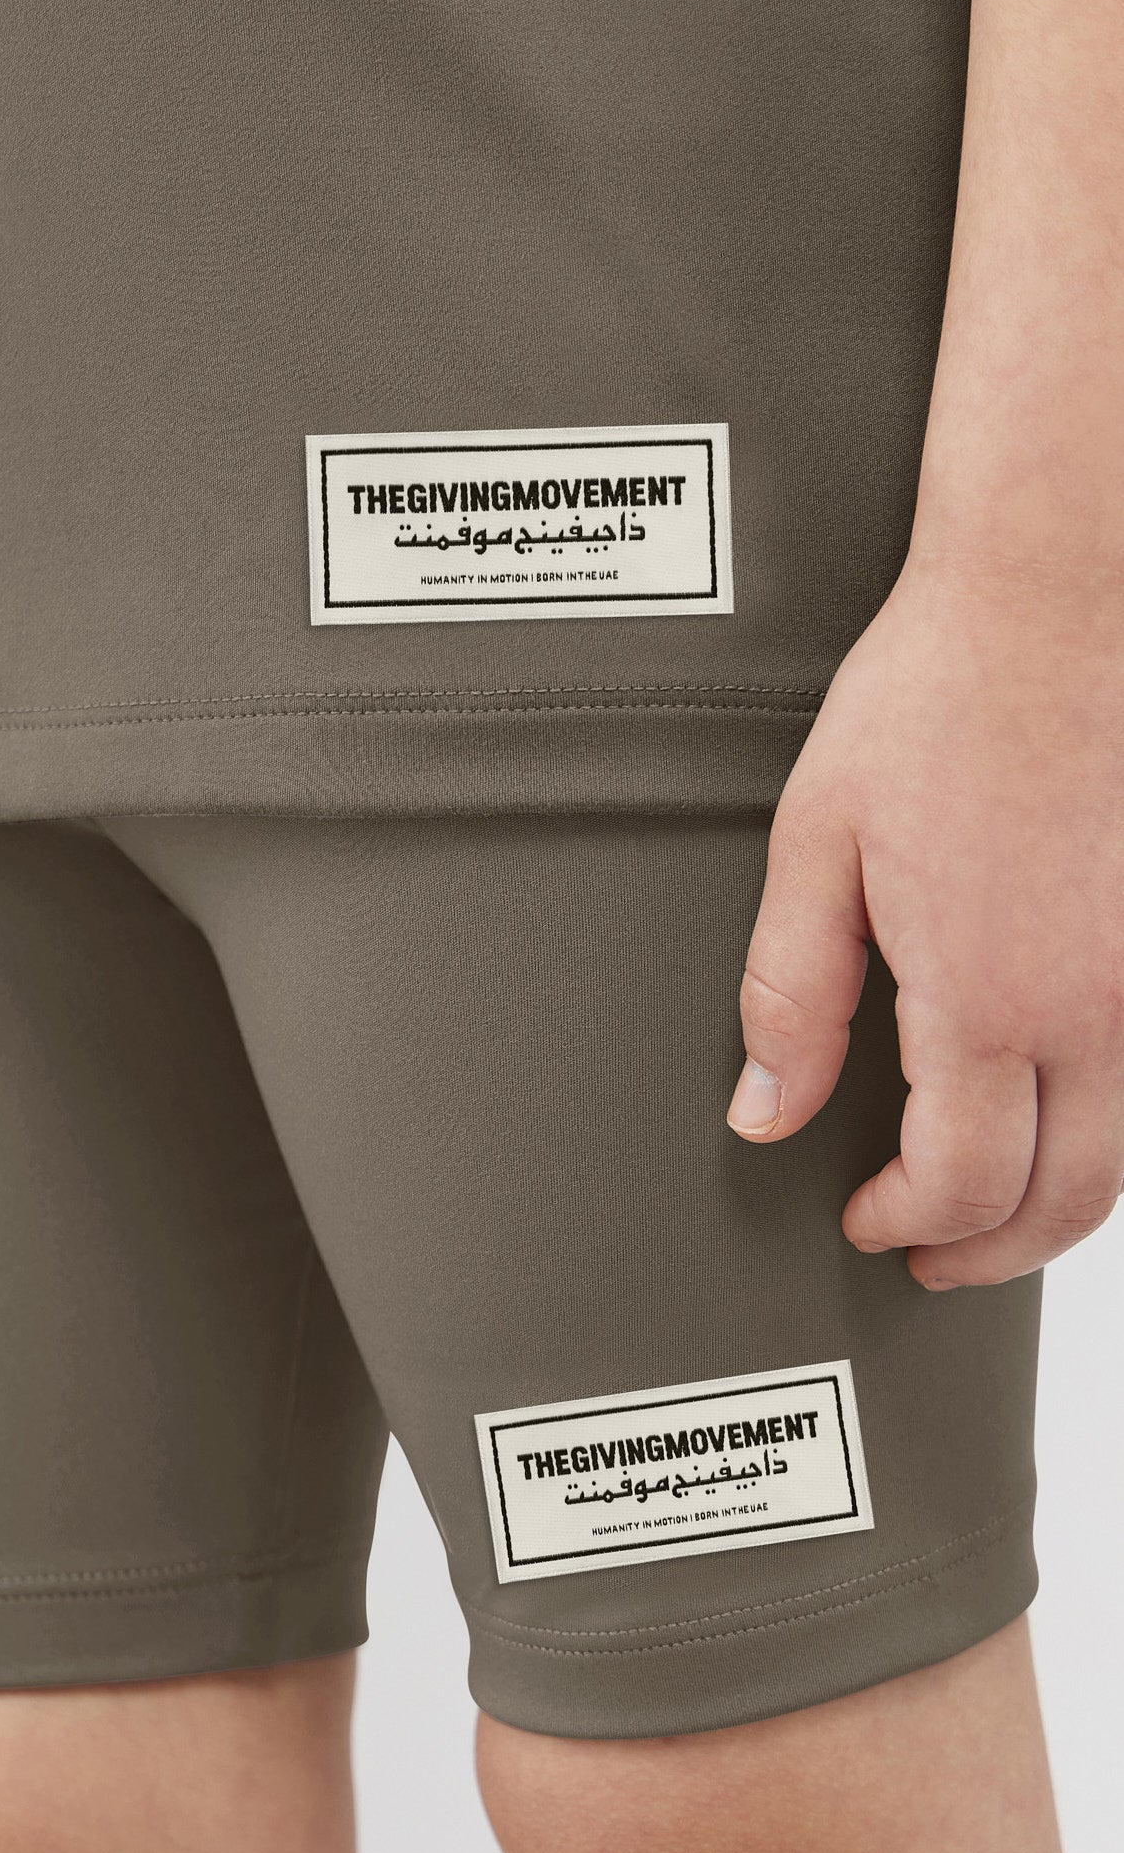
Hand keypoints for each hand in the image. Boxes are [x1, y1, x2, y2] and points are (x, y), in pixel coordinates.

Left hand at [727, 553, 1123, 1289]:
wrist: (1058, 595)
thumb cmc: (939, 696)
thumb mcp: (817, 845)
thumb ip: (790, 997)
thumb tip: (764, 1112)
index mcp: (993, 992)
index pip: (961, 1183)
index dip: (907, 1223)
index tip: (865, 1219)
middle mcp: (1100, 1004)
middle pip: (1065, 1201)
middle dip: (987, 1252)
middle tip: (929, 1257)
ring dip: (1056, 1206)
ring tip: (990, 1211)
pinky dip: (1108, 1133)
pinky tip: (1060, 1118)